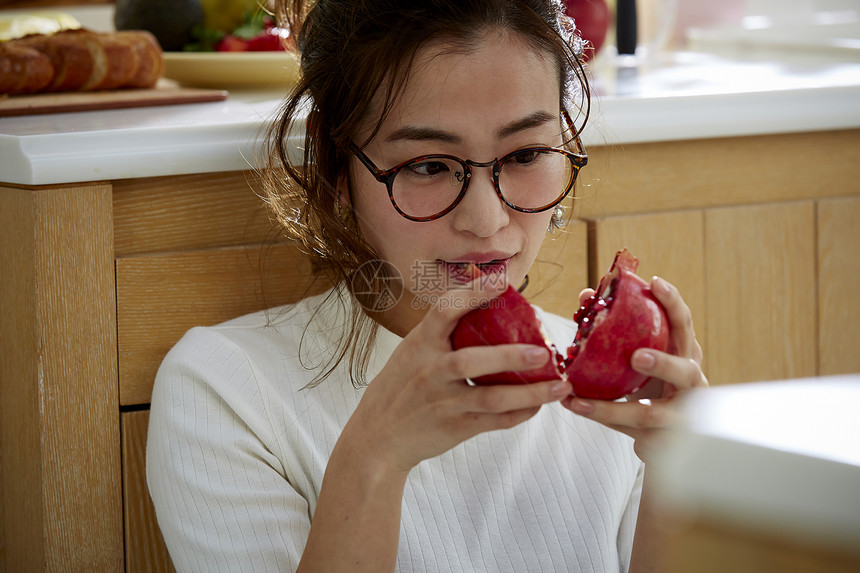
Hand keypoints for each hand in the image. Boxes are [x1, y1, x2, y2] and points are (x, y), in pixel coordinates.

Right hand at [342, 280, 572, 473]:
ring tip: (559, 385)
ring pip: (491, 398)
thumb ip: (441, 333)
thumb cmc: (401, 387)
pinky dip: (520, 414)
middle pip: (472, 360)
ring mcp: (443, 402)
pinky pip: (494, 421)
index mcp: (420, 344)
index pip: (446, 309)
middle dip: (511, 355)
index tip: (503, 281)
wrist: (377, 437)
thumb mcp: (411, 352)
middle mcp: (430, 371)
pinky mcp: (454, 427)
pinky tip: (538, 406)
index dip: (473, 292)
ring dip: (529, 392)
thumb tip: (482, 298)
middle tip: (544, 351)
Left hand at [561, 276, 707, 461]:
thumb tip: (587, 295)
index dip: (674, 304)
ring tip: (583, 401)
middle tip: (637, 357)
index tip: (655, 283)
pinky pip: (628, 430)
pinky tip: (577, 408)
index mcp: (686, 356)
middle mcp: (689, 386)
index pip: (684, 326)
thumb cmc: (654, 386)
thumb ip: (618, 330)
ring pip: (651, 413)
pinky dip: (601, 418)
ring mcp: (679, 417)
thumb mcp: (641, 358)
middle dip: (664, 364)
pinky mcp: (661, 440)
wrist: (665, 438)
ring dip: (616, 408)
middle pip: (685, 372)